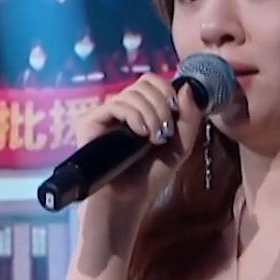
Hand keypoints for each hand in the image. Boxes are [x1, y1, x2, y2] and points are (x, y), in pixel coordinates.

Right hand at [72, 73, 200, 224]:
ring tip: (154, 138)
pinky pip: (115, 105)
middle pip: (143, 82)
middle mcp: (122, 108)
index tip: (175, 111)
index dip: (166, 89)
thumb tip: (187, 86)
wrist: (129, 199)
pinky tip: (140, 134)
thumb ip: (189, 116)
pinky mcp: (90, 122)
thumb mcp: (180, 145)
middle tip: (165, 131)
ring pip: (131, 93)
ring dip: (151, 113)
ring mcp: (105, 114)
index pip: (151, 80)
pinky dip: (134, 116)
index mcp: (141, 109)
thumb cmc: (151, 175)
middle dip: (161, 104)